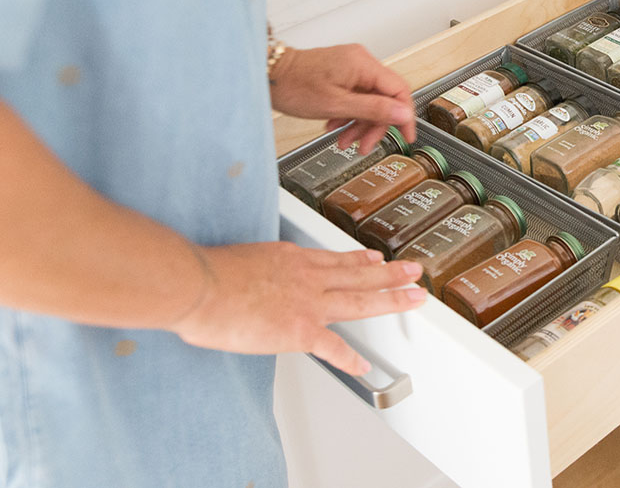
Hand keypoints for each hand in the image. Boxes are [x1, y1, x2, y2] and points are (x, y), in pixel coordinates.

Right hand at [173, 243, 425, 374]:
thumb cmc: (205, 274)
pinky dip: (350, 359)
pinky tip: (363, 366)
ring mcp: (308, 303)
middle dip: (390, 273)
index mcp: (291, 259)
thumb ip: (252, 271)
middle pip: (358, 273)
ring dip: (391, 298)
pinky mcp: (300, 330)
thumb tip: (242, 282)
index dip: (358, 260)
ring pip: (360, 299)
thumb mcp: (238, 259)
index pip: (333, 259)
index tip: (373, 258)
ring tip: (415, 297)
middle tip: (413, 270)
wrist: (199, 285)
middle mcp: (306, 277)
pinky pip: (333, 348)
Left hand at [269, 44, 416, 151]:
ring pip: (369, 100)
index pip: (399, 91)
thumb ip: (374, 109)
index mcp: (363, 65)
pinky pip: (356, 96)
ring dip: (359, 123)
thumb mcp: (336, 105)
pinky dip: (349, 114)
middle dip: (375, 125)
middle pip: (384, 98)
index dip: (405, 116)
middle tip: (365, 145)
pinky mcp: (341, 72)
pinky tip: (336, 126)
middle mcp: (361, 61)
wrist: (267, 75)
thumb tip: (403, 114)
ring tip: (345, 141)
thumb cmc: (293, 85)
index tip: (406, 135)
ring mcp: (351, 66)